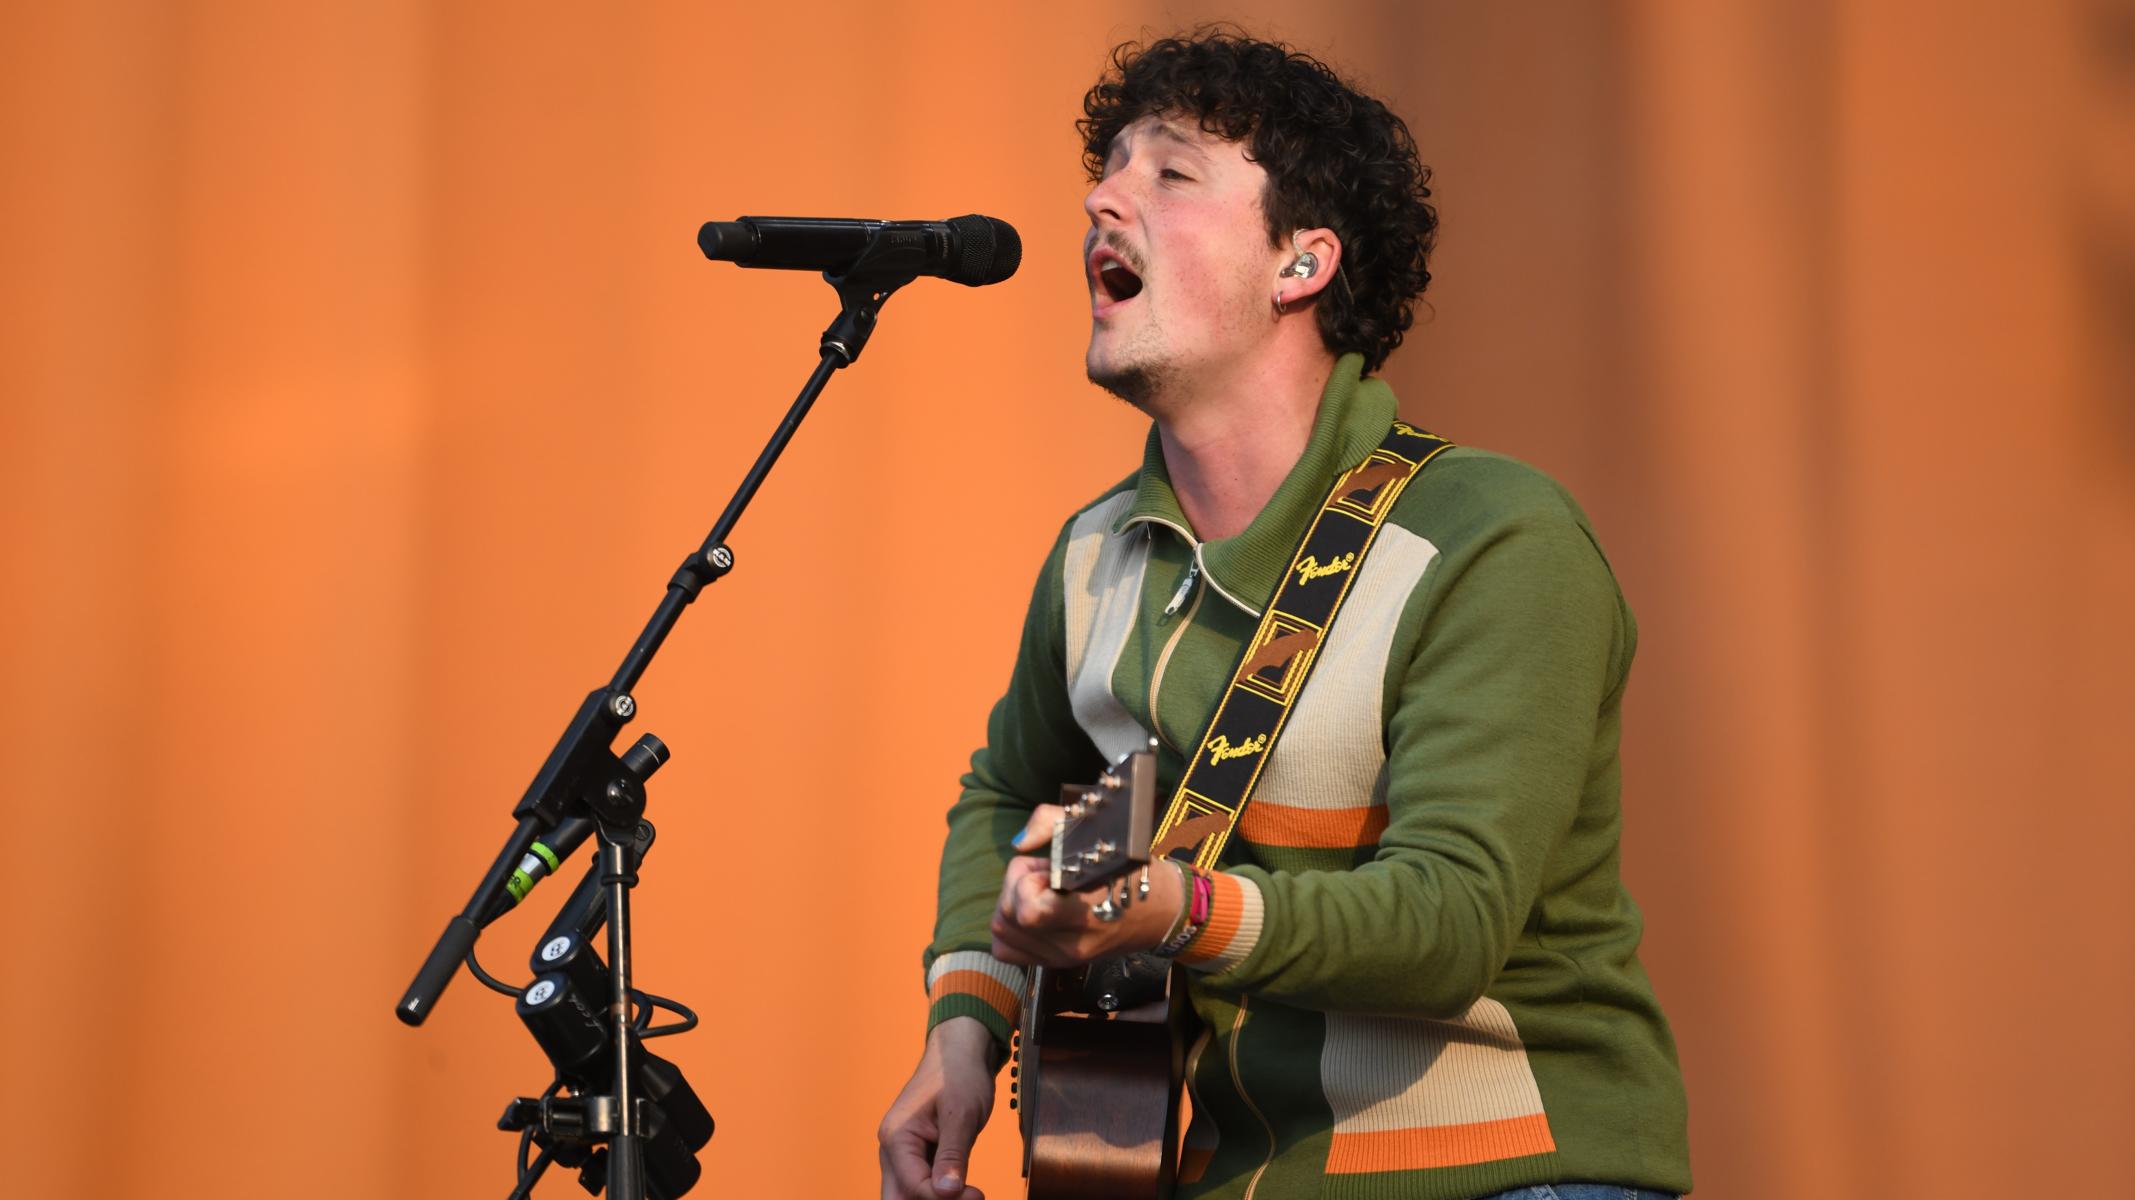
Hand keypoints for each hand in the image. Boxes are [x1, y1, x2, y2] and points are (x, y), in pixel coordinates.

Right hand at [878, 1017, 997, 1199]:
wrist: (960, 1051)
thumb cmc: (959, 1073)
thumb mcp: (961, 1114)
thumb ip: (952, 1154)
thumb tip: (946, 1191)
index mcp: (896, 1137)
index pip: (914, 1186)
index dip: (946, 1198)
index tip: (978, 1195)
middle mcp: (893, 1149)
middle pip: (898, 1198)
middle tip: (968, 1198)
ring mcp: (903, 1153)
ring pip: (909, 1194)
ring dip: (935, 1198)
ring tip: (969, 1194)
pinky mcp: (918, 1154)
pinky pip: (922, 1182)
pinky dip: (939, 1191)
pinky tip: (963, 1191)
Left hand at [987, 805, 1183, 967]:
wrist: (1161, 913)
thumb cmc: (1130, 872)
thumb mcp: (1096, 833)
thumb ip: (1050, 823)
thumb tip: (1019, 843)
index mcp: (1084, 912)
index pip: (1028, 911)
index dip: (1026, 881)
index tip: (1048, 868)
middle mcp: (1071, 943)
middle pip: (1006, 918)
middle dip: (1016, 888)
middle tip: (1044, 876)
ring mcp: (1062, 958)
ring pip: (1002, 935)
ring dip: (1013, 906)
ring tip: (1041, 893)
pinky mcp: (1056, 963)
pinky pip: (1008, 951)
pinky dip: (1011, 929)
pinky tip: (1033, 912)